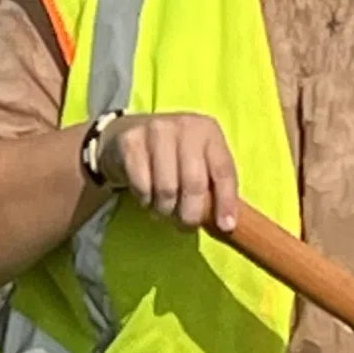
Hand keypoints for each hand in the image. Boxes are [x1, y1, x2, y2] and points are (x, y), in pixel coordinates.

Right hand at [93, 111, 241, 230]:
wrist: (127, 134)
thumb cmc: (171, 155)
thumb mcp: (198, 160)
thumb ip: (212, 184)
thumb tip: (226, 224)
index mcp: (208, 130)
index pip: (223, 170)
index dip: (226, 201)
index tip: (225, 227)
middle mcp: (185, 126)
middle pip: (194, 183)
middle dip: (190, 214)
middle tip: (184, 226)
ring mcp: (156, 130)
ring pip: (166, 189)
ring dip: (165, 210)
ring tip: (163, 210)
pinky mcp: (131, 142)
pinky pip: (142, 187)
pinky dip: (145, 200)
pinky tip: (146, 196)